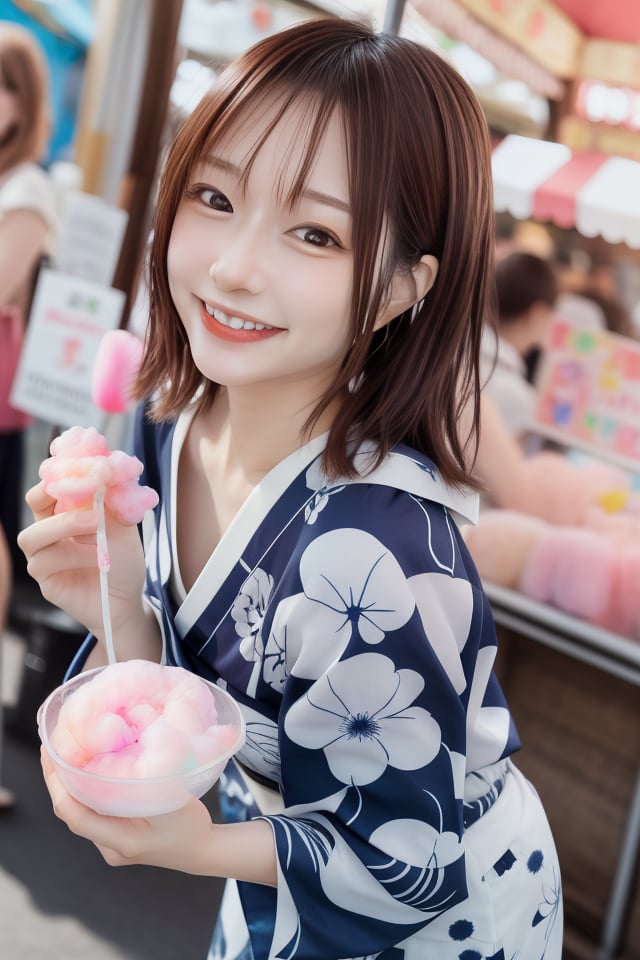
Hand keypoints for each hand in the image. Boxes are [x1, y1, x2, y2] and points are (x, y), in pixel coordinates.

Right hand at [18, 481, 146, 641]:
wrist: (128, 600)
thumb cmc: (122, 561)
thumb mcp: (123, 525)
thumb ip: (112, 500)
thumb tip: (107, 469)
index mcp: (66, 511)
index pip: (52, 484)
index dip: (63, 473)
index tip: (86, 467)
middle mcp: (49, 531)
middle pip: (34, 502)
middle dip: (52, 493)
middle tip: (84, 493)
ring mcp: (43, 556)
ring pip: (31, 536)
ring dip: (64, 526)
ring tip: (95, 528)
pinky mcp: (45, 580)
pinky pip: (43, 563)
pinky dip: (73, 555)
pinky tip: (97, 557)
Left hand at [41, 748, 217, 874]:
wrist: (203, 851)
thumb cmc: (192, 827)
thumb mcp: (176, 803)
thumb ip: (150, 785)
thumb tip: (125, 757)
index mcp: (121, 841)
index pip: (74, 813)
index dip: (57, 782)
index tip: (50, 751)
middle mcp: (109, 847)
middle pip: (72, 811)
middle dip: (58, 778)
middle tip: (53, 743)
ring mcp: (111, 845)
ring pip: (81, 810)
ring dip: (70, 782)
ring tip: (67, 750)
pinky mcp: (116, 838)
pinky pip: (92, 811)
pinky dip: (85, 789)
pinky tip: (87, 768)